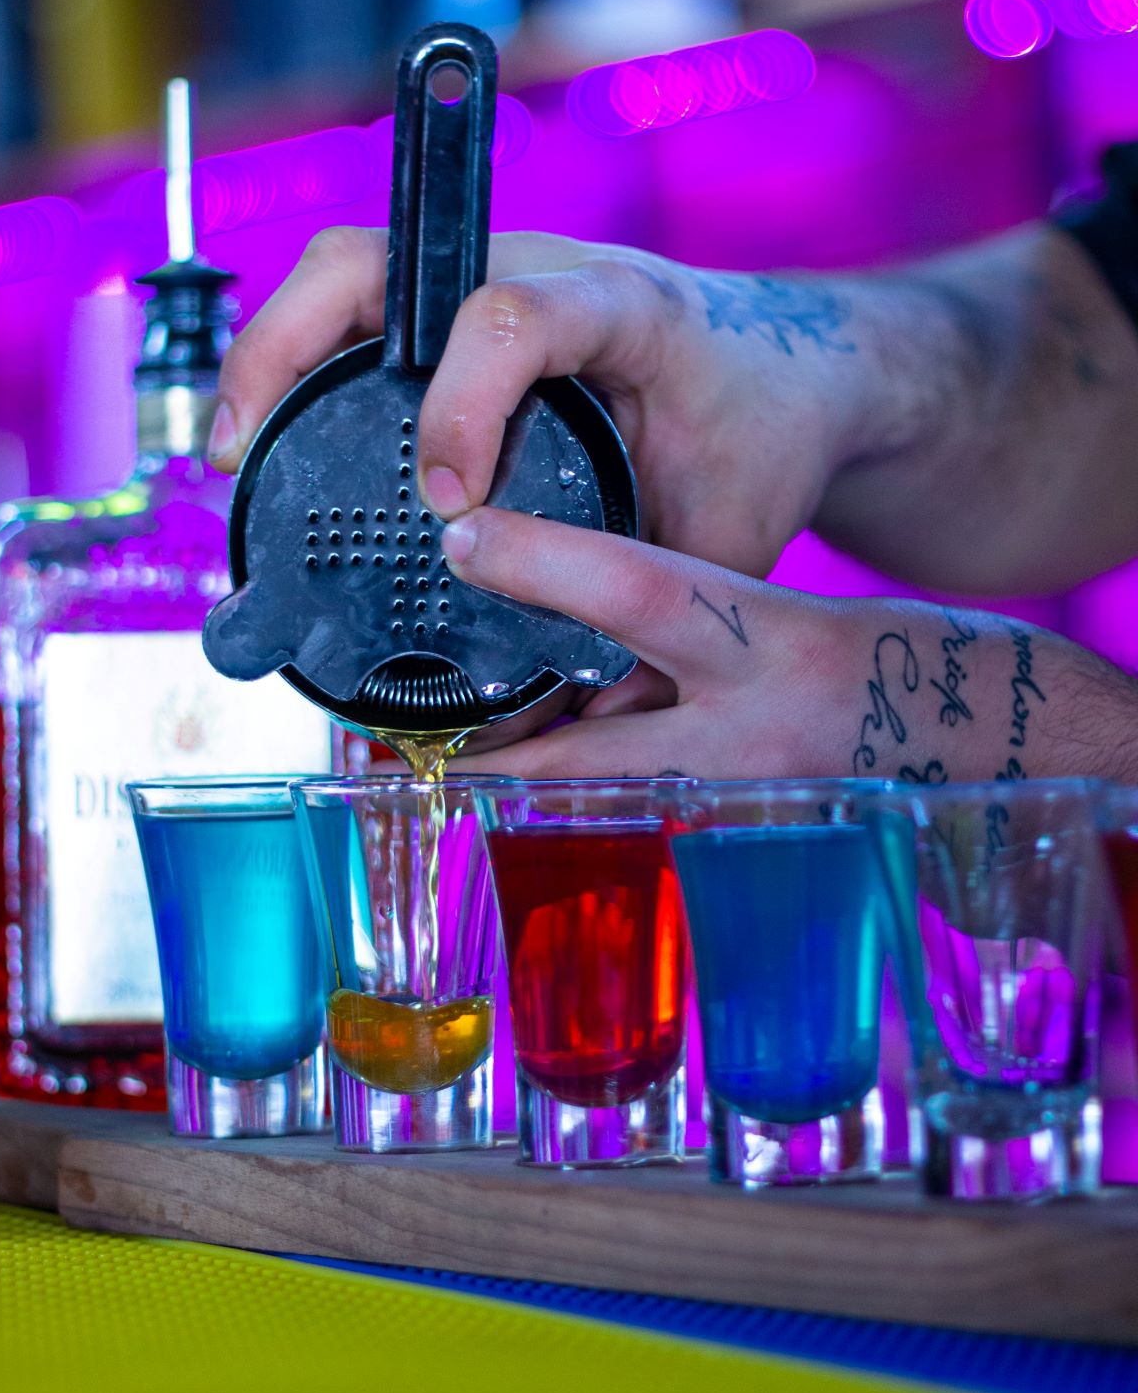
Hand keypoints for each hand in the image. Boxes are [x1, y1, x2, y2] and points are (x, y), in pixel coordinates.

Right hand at [209, 227, 882, 578]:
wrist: (790, 366)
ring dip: (273, 350)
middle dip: (290, 346)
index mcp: (626, 309)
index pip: (515, 319)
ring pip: (350, 272)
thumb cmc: (762, 440)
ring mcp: (496, 277)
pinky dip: (303, 361)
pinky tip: (276, 434)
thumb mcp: (726, 534)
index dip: (462, 407)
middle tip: (243, 453)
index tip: (447, 505)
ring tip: (236, 452)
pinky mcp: (468, 308)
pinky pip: (362, 310)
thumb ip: (650, 617)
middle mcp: (546, 268)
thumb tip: (567, 731)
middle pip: (382, 259)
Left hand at [437, 506, 1123, 784]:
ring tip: (438, 785)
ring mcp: (751, 810)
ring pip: (614, 812)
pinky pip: (647, 840)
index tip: (464, 542)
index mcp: (775, 646)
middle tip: (402, 756)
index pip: (643, 597)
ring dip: (530, 804)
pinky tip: (525, 822)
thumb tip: (562, 603)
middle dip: (497, 763)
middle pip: (598, 754)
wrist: (991, 744)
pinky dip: (586, 830)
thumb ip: (682, 619)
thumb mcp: (791, 616)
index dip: (547, 565)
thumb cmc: (889, 663)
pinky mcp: (749, 850)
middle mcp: (757, 739)